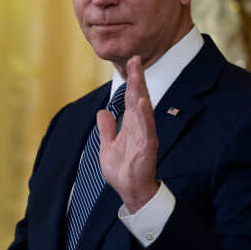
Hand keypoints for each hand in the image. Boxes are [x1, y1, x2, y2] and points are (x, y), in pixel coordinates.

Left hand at [98, 55, 159, 213]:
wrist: (129, 190)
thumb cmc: (122, 170)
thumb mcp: (107, 146)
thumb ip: (107, 129)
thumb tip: (103, 112)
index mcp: (130, 125)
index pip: (131, 98)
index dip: (132, 80)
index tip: (132, 62)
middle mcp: (139, 127)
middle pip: (138, 98)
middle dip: (137, 79)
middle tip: (136, 59)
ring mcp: (144, 136)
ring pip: (143, 110)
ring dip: (140, 92)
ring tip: (138, 75)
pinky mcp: (147, 147)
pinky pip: (147, 129)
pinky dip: (145, 116)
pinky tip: (143, 102)